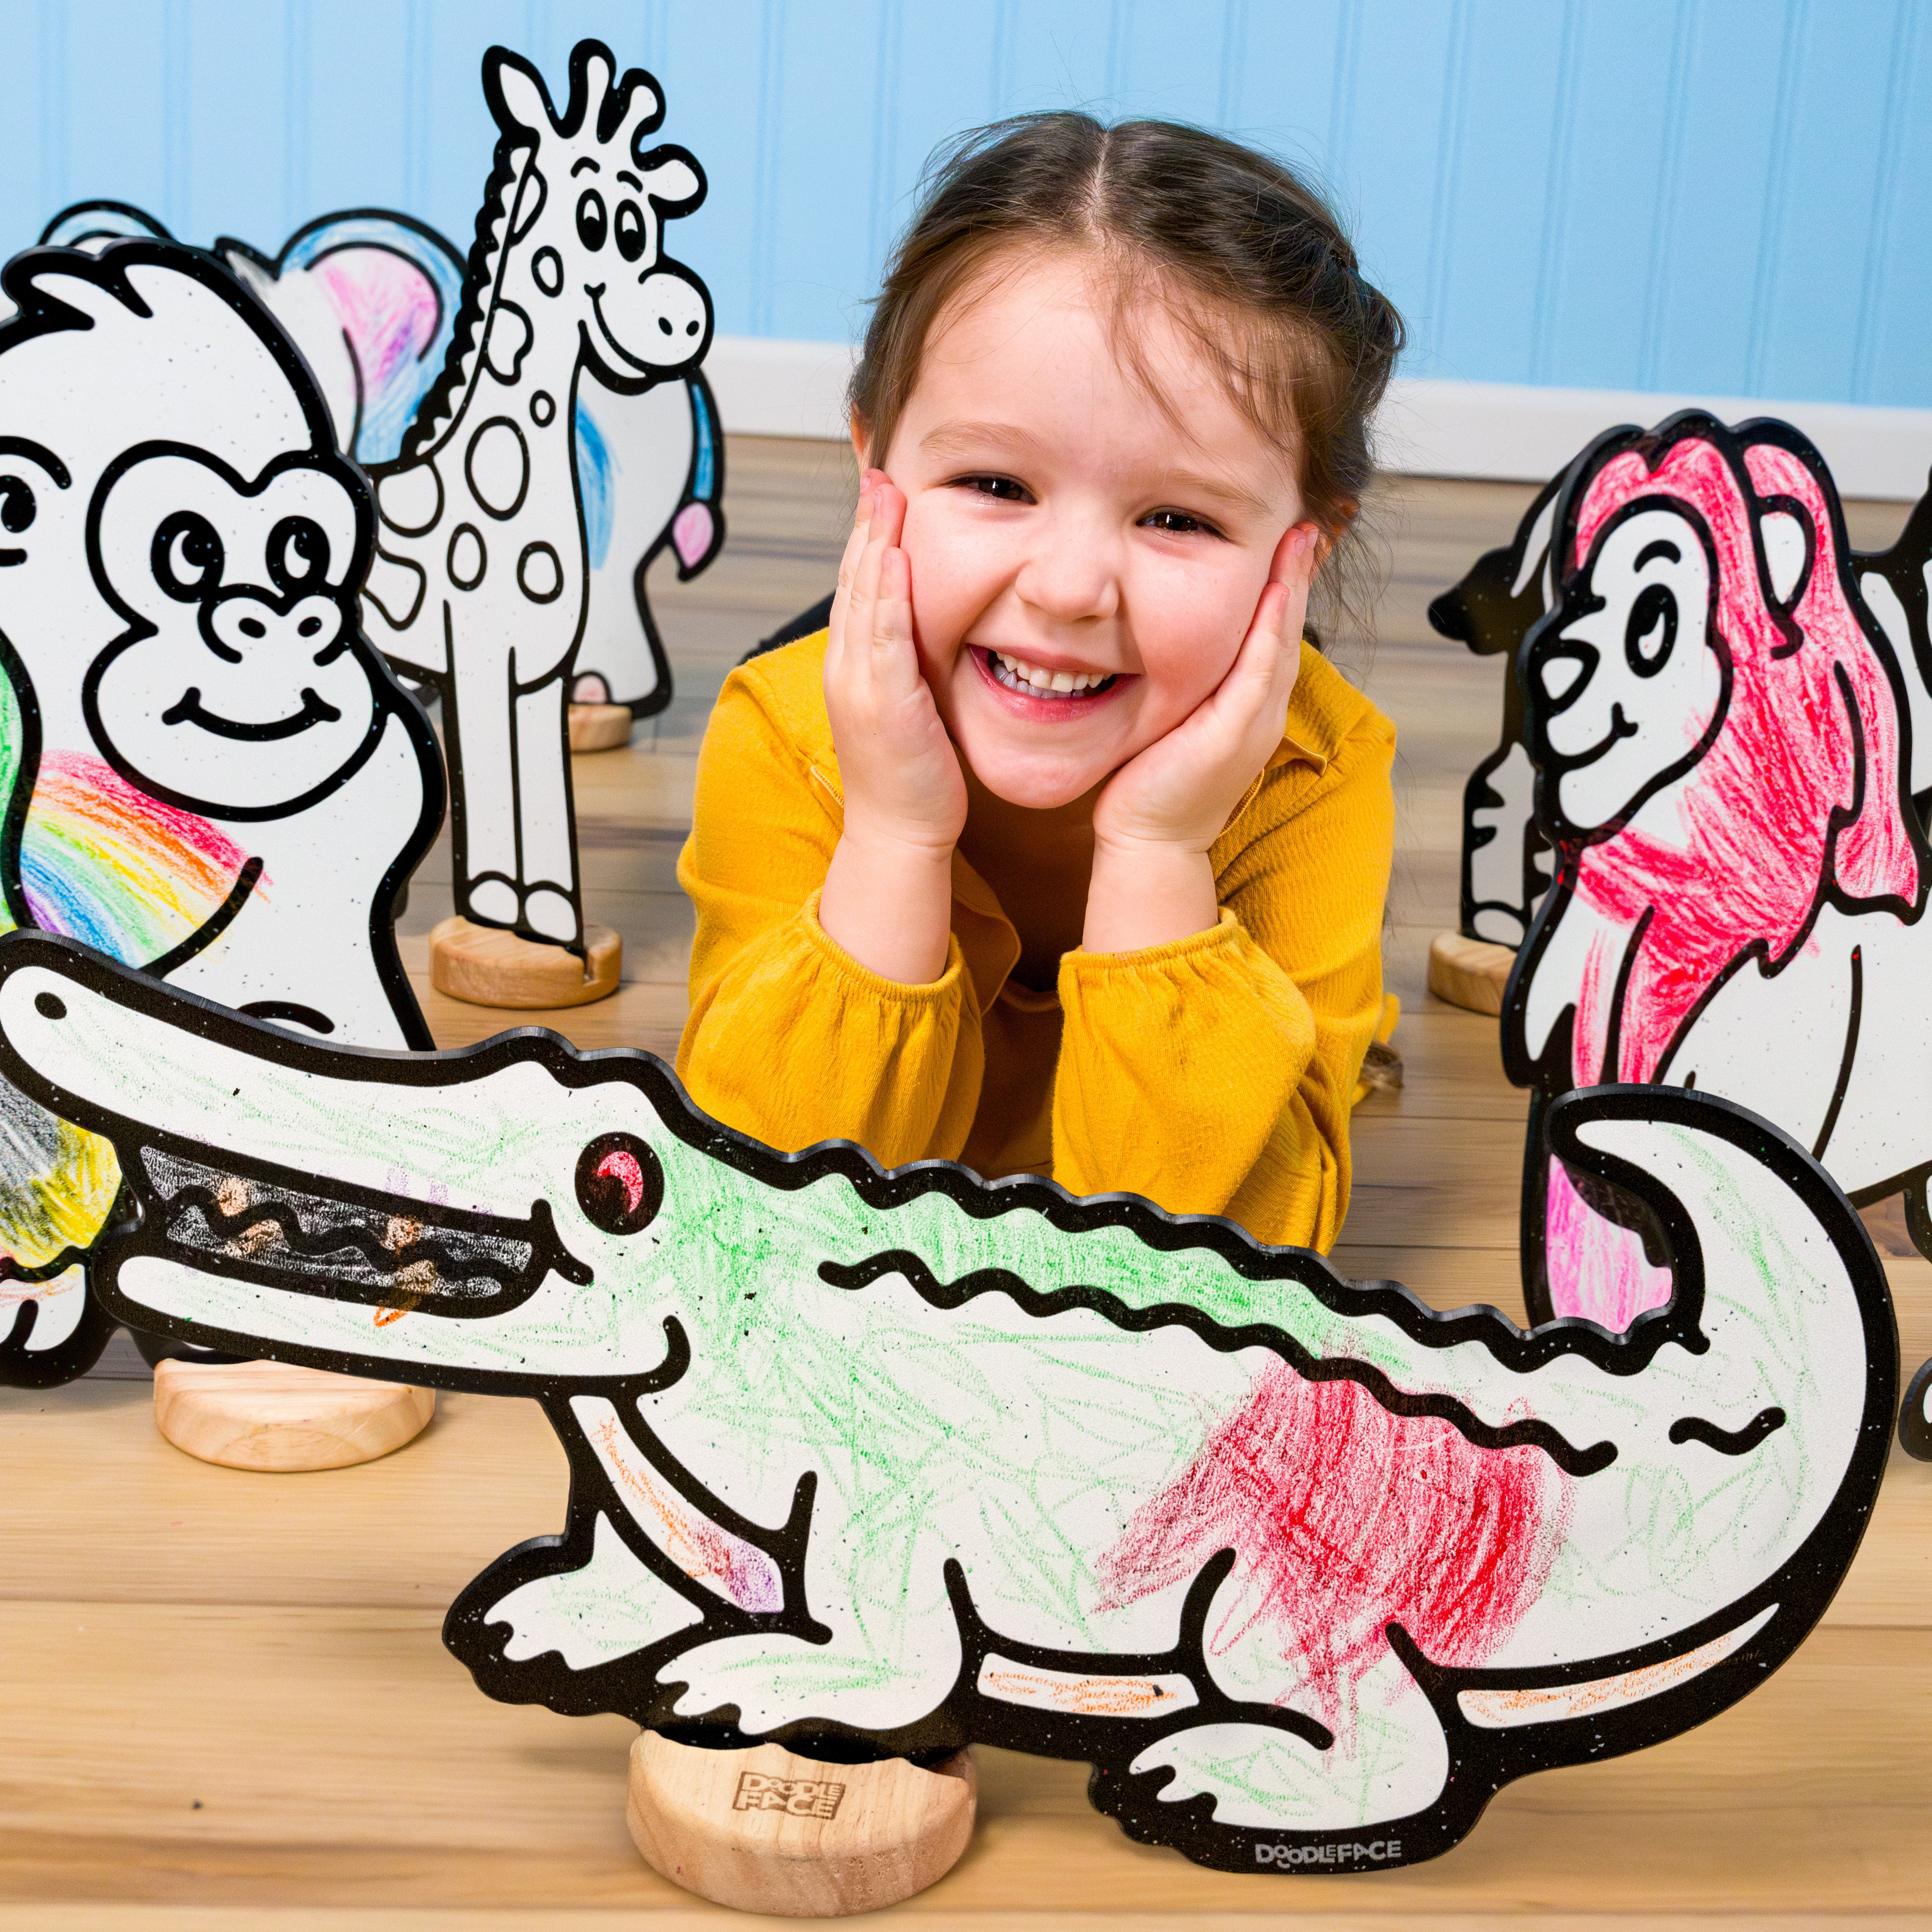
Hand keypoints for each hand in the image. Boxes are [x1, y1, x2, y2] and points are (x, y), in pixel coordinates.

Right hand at [817, 473, 964, 982]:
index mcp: (855, 667)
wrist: (902, 833)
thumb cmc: (916, 777)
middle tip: (877, 471)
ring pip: (861, 599)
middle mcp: (847, 668)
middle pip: (853, 580)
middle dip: (864, 523)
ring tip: (884, 494)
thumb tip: (931, 632)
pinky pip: (880, 639)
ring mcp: (858, 684)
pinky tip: (892, 559)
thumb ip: (914, 665)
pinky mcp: (881, 703)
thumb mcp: (912, 707)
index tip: (882, 492)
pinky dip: (884, 596)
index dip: (867, 536)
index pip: (860, 586)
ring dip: (871, 543)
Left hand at [1083, 525, 1319, 953]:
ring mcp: (1256, 719)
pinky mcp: (1237, 730)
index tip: (1292, 535)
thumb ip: (1183, 681)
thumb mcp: (1174, 719)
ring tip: (1303, 534)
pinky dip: (1273, 626)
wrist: (1149, 840)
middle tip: (1312, 518)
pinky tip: (1278, 588)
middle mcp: (1262, 708)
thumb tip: (1165, 638)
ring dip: (1295, 585)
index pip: (1273, 630)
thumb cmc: (1152, 784)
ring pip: (1283, 638)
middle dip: (1301, 570)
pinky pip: (1262, 668)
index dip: (1286, 582)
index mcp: (1248, 703)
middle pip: (1289, 625)